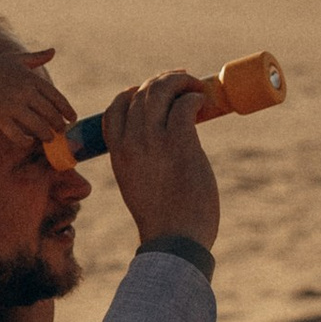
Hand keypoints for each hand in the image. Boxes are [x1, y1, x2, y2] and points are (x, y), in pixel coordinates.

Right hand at [0, 47, 77, 148]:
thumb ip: (36, 57)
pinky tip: (28, 141)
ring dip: (46, 135)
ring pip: (38, 126)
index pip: (56, 97)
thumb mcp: (15, 58)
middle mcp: (24, 92)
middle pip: (50, 114)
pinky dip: (25, 141)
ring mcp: (12, 105)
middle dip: (58, 125)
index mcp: (31, 79)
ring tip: (48, 138)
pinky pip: (17, 135)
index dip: (67, 110)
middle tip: (60, 131)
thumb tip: (53, 51)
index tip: (72, 119)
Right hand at [103, 71, 218, 253]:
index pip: (115, 108)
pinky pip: (185, 106)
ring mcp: (154, 142)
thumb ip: (144, 165)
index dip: (134, 93)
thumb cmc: (163, 220)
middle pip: (141, 93)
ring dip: (180, 81)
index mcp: (118, 153)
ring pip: (161, 92)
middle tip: (184, 82)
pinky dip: (195, 97)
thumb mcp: (139, 187)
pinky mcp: (181, 145)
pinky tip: (204, 102)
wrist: (173, 240)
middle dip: (163, 81)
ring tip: (196, 86)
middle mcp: (132, 142)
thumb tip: (167, 152)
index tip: (152, 91)